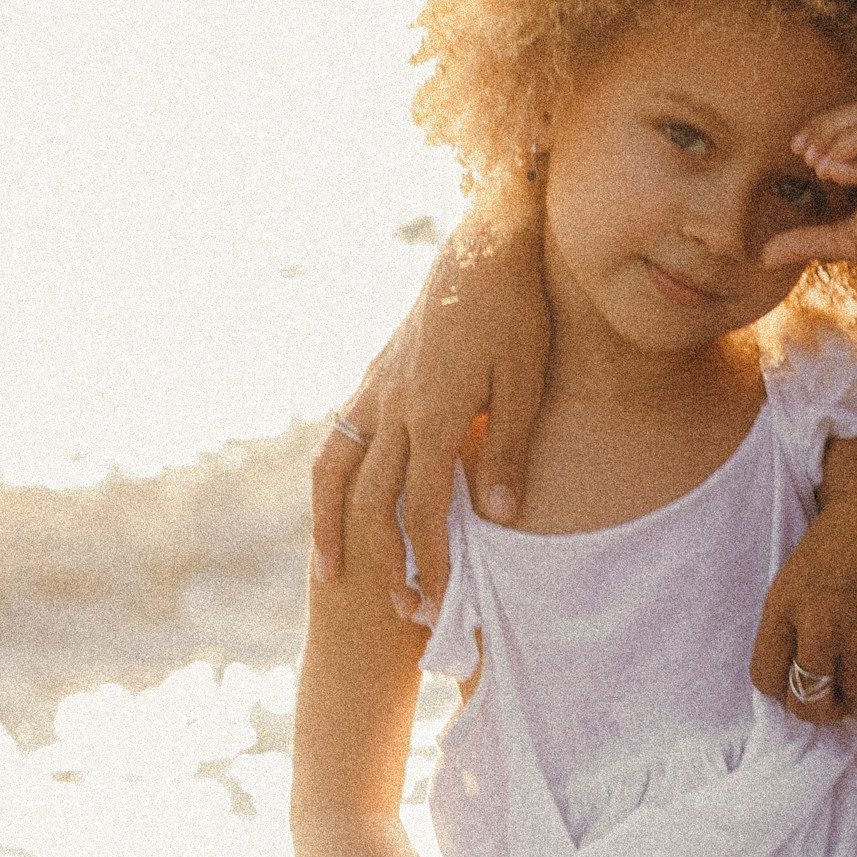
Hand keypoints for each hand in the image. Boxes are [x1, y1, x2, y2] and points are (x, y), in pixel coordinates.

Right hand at [310, 206, 551, 614]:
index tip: (439, 607)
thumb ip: (508, 450)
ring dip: (334, 528)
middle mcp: (393, 406)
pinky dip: (331, 481)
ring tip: (332, 575)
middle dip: (389, 563)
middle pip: (377, 504)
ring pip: (338, 472)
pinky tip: (338, 507)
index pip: (424, 510)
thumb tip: (499, 519)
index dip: (431, 564)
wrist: (483, 244)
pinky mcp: (373, 377)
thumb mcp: (526, 381)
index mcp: (433, 414)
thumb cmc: (517, 311)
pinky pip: (338, 439)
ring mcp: (376, 390)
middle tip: (406, 612)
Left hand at [751, 346, 856, 722]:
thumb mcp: (816, 554)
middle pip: (809, 703)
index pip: (767, 679)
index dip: (790, 689)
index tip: (814, 681)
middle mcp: (818, 626)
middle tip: (851, 690)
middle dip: (829, 705)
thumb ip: (806, 605)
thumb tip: (812, 651)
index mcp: (786, 599)